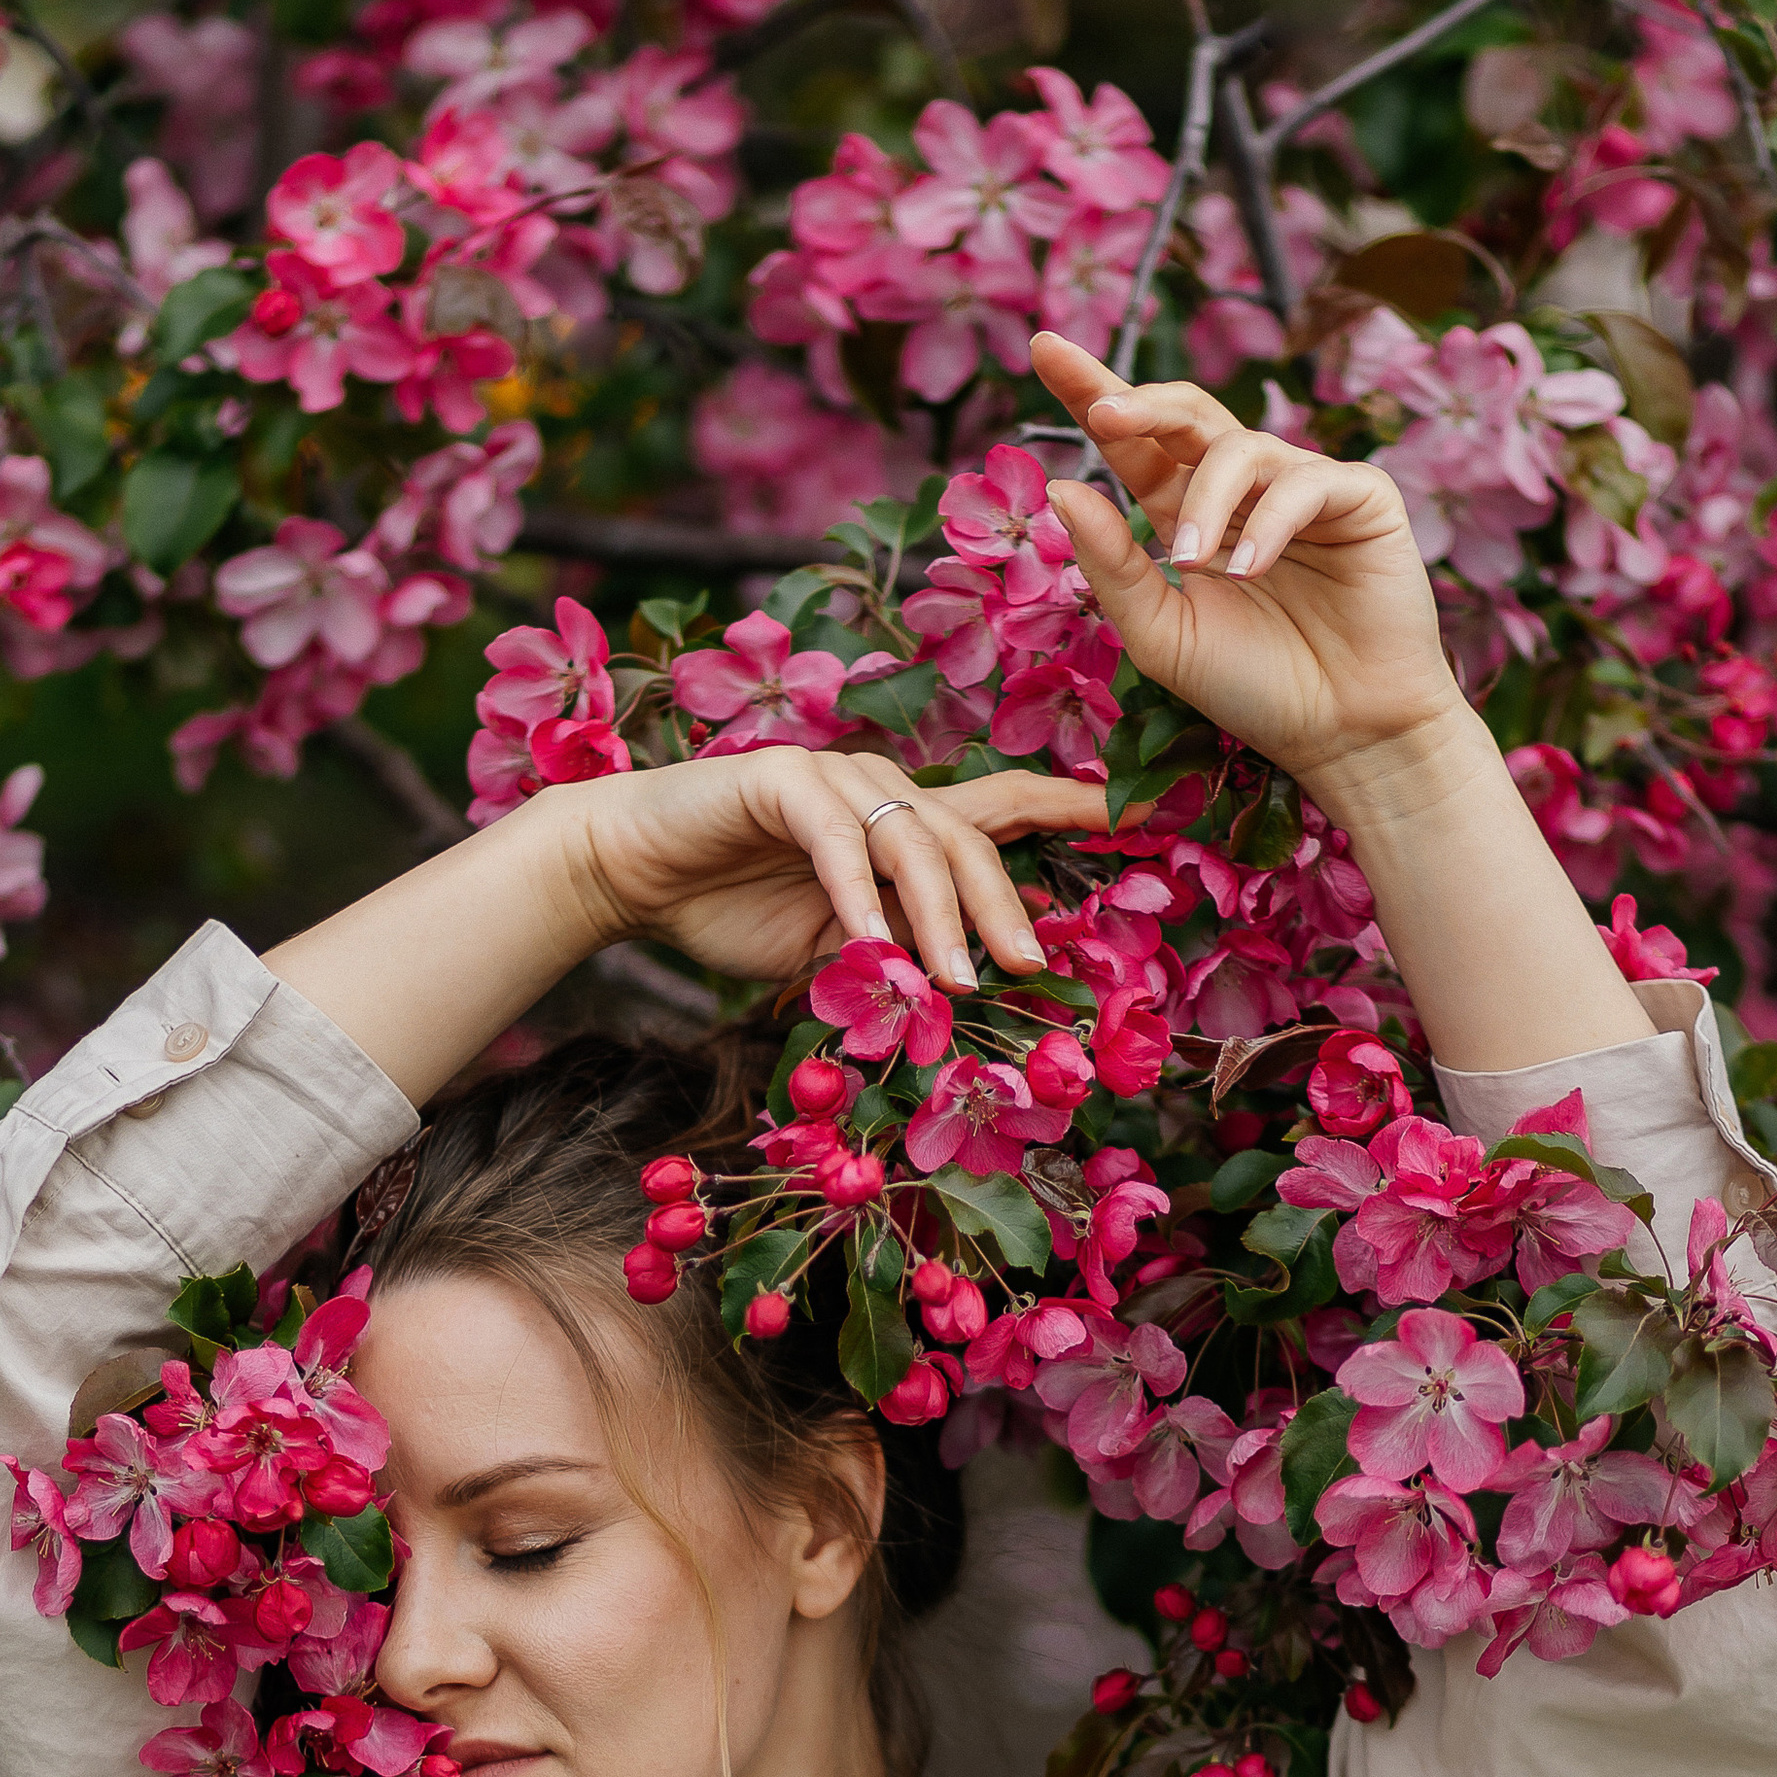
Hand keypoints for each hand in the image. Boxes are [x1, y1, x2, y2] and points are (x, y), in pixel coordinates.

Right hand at [548, 745, 1111, 996]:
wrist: (633, 871)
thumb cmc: (731, 907)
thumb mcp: (832, 950)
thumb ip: (894, 958)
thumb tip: (956, 999)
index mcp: (904, 822)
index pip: (1003, 807)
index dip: (1071, 810)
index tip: (1144, 820)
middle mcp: (881, 789)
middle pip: (970, 838)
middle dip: (1006, 907)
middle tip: (1033, 968)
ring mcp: (832, 778)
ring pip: (912, 840)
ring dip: (939, 916)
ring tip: (954, 980)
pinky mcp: (780, 781)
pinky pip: (835, 839)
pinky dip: (856, 891)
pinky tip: (868, 938)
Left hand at [1031, 331, 1464, 803]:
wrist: (1343, 736)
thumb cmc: (1254, 690)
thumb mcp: (1160, 634)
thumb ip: (1111, 565)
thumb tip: (1062, 487)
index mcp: (1188, 516)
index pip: (1134, 444)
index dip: (1091, 393)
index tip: (1044, 348)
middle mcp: (1242, 492)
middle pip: (1185, 415)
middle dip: (1140, 402)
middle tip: (1102, 411)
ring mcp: (1302, 489)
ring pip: (1239, 449)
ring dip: (1206, 503)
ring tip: (1194, 563)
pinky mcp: (1360, 499)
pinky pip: (1305, 483)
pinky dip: (1268, 523)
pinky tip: (1250, 571)